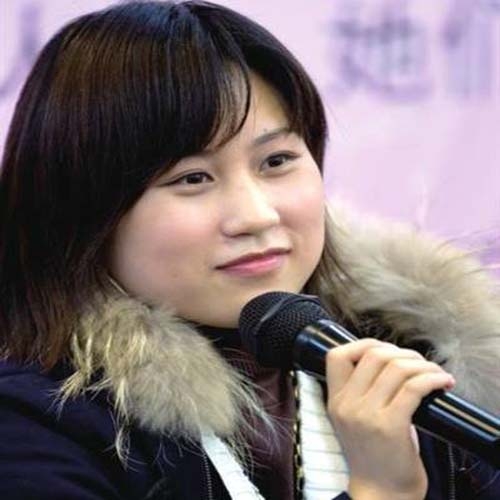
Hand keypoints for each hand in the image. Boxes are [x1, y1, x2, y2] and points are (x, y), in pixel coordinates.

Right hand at [325, 339, 455, 499]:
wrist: (380, 494)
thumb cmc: (374, 456)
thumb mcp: (353, 419)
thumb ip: (360, 390)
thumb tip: (389, 359)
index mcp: (335, 400)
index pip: (337, 355)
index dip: (363, 343)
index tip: (386, 349)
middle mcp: (347, 404)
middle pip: (373, 354)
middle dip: (402, 352)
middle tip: (418, 363)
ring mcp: (366, 415)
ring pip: (396, 367)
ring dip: (422, 364)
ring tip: (434, 372)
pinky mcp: (390, 426)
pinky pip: (414, 387)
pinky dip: (432, 379)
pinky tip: (441, 382)